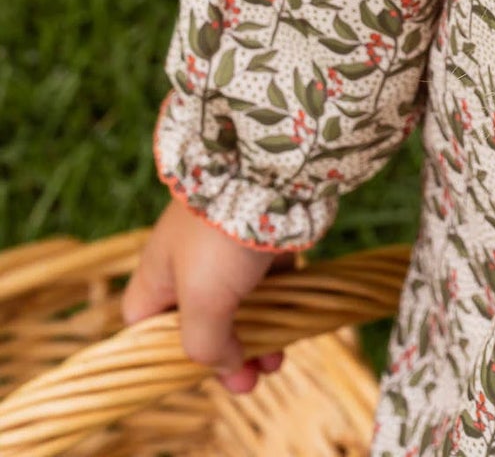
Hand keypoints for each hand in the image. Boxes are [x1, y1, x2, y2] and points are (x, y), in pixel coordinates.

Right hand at [120, 196, 295, 392]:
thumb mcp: (202, 300)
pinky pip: (269, 282)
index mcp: (159, 272)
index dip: (161, 354)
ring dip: (256, 335)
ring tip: (275, 362)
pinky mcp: (266, 237)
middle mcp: (190, 260)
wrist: (270, 172)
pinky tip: (292, 325)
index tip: (190, 373)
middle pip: (199, 320)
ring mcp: (229, 248)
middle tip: (249, 380)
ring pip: (239, 303)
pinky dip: (278, 305)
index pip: (143, 323)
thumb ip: (205, 343)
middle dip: (224, 354)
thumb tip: (227, 366)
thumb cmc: (221, 237)